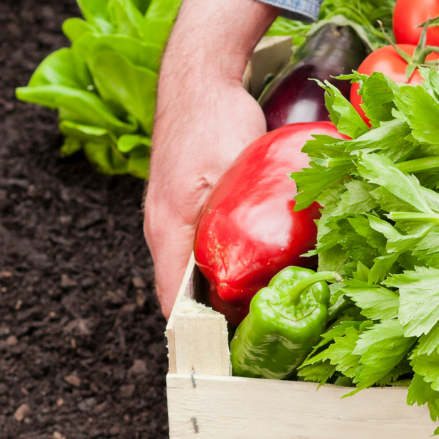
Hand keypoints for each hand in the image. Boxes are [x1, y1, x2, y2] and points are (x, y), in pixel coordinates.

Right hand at [144, 0, 276, 314]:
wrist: (200, 74)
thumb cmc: (211, 120)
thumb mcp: (226, 177)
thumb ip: (227, 224)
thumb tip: (241, 277)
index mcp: (168, 235)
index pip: (177, 310)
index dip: (205, 343)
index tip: (236, 365)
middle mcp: (166, 234)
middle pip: (190, 297)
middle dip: (224, 324)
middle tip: (267, 345)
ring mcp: (177, 220)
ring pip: (201, 272)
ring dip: (231, 294)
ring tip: (272, 314)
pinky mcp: (193, 206)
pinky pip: (209, 249)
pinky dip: (232, 265)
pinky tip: (267, 268)